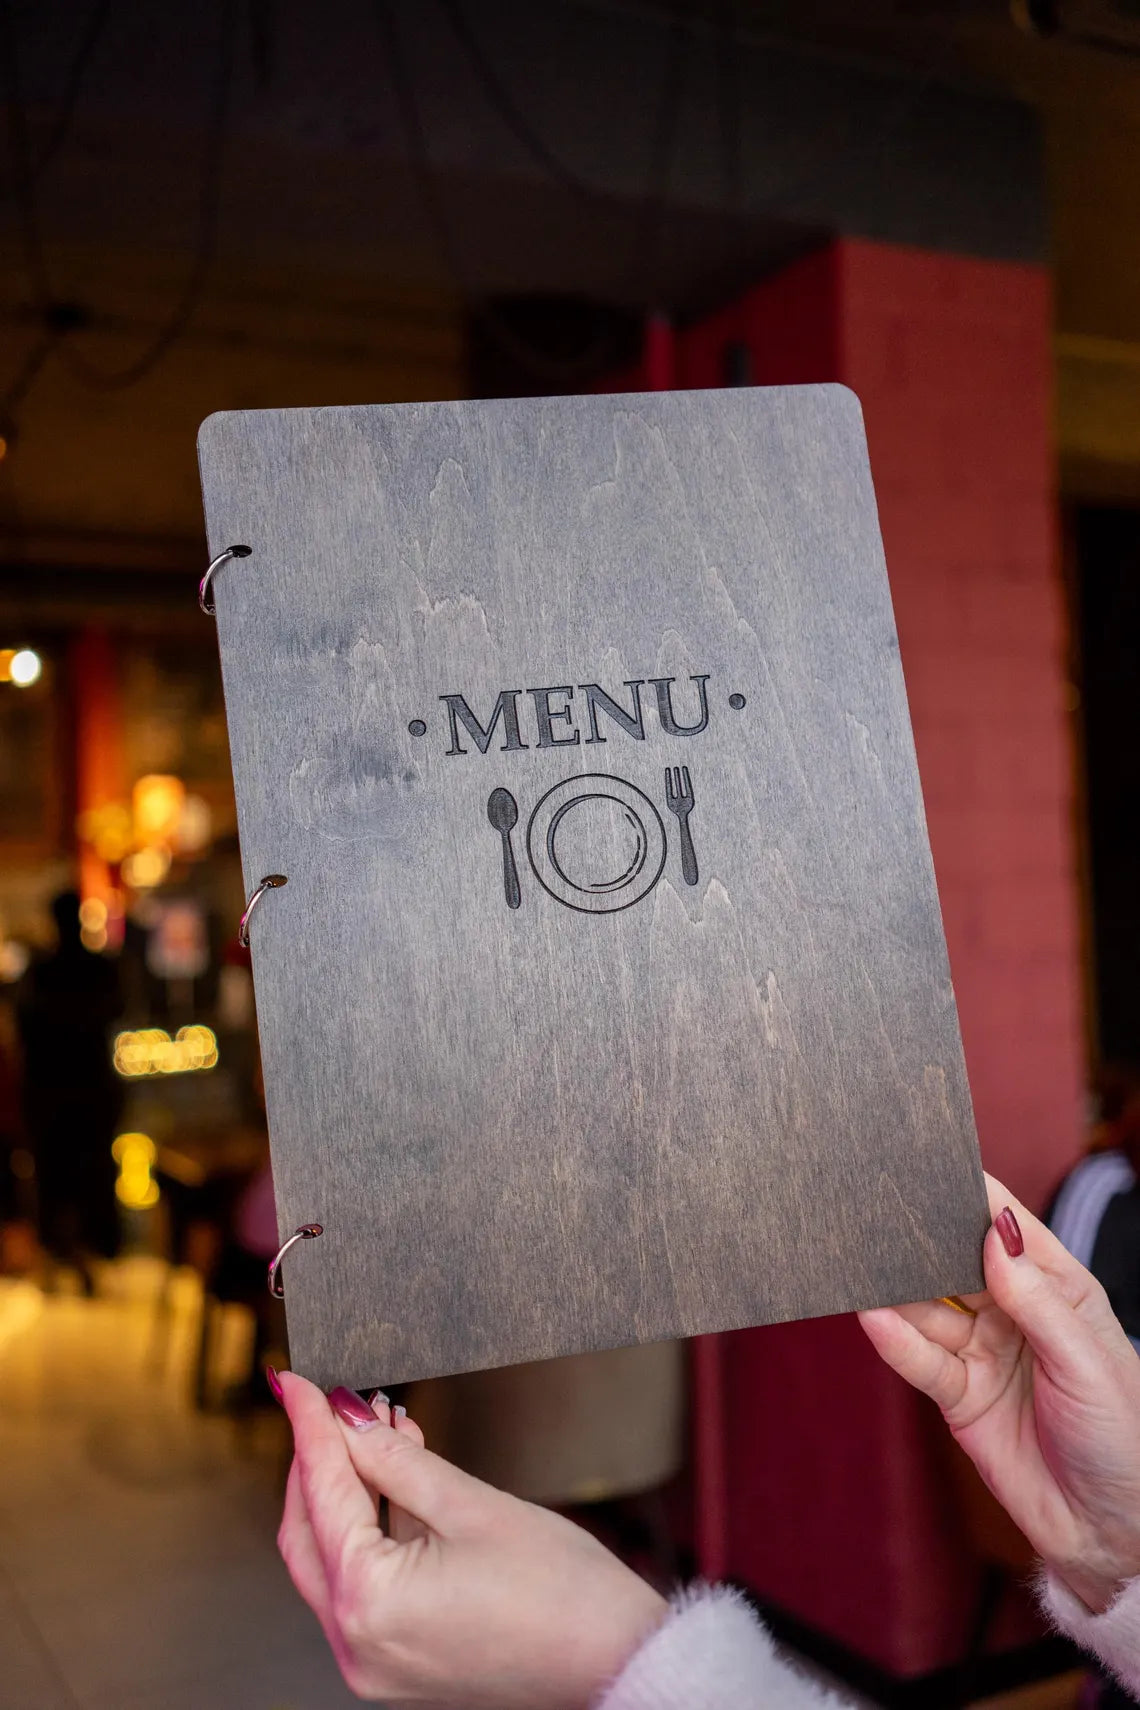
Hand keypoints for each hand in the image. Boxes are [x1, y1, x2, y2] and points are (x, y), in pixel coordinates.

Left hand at [276, 1374, 666, 1706]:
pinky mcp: (399, 1660)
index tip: (296, 1380)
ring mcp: (376, 1661)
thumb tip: (347, 1420)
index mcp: (368, 1604)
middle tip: (335, 1401)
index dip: (309, 1426)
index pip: (321, 1493)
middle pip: (308, 1533)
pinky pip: (365, 1585)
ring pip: (334, 1559)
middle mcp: (358, 1645)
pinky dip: (374, 1530)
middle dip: (319, 1462)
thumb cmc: (563, 1594)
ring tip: (379, 1426)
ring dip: (350, 1492)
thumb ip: (395, 1460)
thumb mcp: (471, 1505)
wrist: (617, 1660)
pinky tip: (398, 1478)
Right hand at [860, 1173, 1139, 1613]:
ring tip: (861, 1262)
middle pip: (958, 1262)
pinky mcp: (960, 1396)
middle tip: (879, 1209)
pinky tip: (873, 1318)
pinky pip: (922, 1360)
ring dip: (898, 1288)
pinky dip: (896, 1340)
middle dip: (923, 1238)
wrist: (1111, 1533)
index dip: (975, 1197)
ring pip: (930, 1307)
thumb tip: (992, 1235)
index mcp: (1061, 1290)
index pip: (1009, 1229)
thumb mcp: (1089, 1364)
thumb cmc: (1123, 1439)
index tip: (934, 1166)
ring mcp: (984, 1352)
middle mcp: (1016, 1313)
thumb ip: (1038, 1302)